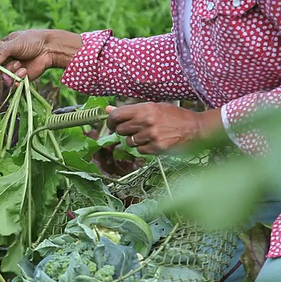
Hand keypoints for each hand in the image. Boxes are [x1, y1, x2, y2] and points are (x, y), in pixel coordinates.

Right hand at [0, 29, 82, 83]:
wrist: (48, 49)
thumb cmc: (31, 41)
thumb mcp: (15, 43)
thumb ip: (1, 51)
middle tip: (6, 71)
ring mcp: (8, 72)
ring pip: (0, 81)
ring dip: (10, 75)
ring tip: (20, 66)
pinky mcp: (17, 80)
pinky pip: (11, 86)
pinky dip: (17, 81)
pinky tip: (25, 72)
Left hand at [106, 103, 223, 153]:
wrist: (196, 128)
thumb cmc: (174, 116)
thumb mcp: (154, 107)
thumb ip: (131, 110)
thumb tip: (108, 110)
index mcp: (145, 108)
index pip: (117, 115)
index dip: (111, 121)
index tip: (112, 125)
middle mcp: (146, 121)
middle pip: (121, 130)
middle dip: (124, 131)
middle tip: (134, 130)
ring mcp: (151, 135)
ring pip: (129, 142)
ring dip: (135, 140)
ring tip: (148, 135)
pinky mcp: (156, 147)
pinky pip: (139, 150)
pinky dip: (144, 147)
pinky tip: (154, 141)